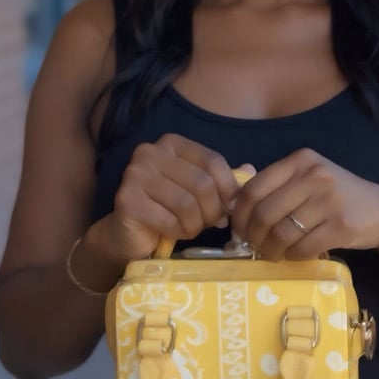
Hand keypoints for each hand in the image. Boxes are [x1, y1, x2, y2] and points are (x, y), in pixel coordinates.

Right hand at [90, 134, 246, 266]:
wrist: (127, 235)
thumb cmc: (168, 209)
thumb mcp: (198, 191)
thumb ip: (222, 179)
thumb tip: (251, 169)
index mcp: (171, 143)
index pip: (212, 160)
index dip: (229, 188)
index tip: (231, 207)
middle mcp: (149, 152)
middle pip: (202, 183)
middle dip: (213, 210)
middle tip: (211, 224)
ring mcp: (135, 174)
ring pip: (187, 204)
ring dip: (195, 224)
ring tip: (189, 228)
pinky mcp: (127, 201)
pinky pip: (170, 220)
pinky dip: (178, 232)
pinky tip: (172, 232)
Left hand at [231, 148, 378, 259]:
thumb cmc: (337, 196)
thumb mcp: (309, 179)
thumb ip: (276, 185)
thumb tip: (231, 205)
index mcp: (300, 160)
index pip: (253, 188)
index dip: (239, 214)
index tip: (237, 230)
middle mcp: (314, 175)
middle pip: (264, 212)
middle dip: (252, 236)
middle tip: (253, 247)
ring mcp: (330, 200)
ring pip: (282, 233)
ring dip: (270, 250)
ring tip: (271, 254)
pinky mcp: (342, 225)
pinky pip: (303, 247)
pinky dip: (292, 256)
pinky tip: (293, 255)